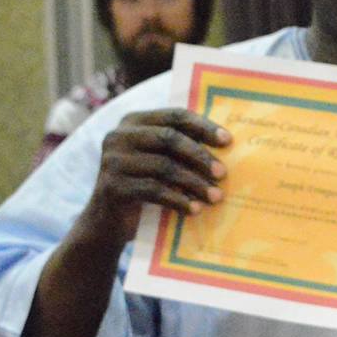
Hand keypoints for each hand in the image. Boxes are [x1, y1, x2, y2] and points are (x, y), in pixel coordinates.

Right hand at [80, 109, 230, 244]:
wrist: (108, 220)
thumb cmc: (143, 185)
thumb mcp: (160, 161)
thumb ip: (180, 149)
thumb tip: (226, 147)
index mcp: (133, 121)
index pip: (174, 116)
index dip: (203, 127)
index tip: (227, 141)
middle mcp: (119, 136)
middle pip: (169, 139)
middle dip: (200, 156)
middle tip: (223, 174)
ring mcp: (112, 161)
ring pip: (163, 166)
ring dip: (194, 183)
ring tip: (216, 196)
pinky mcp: (112, 186)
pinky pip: (153, 190)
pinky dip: (178, 200)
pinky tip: (195, 209)